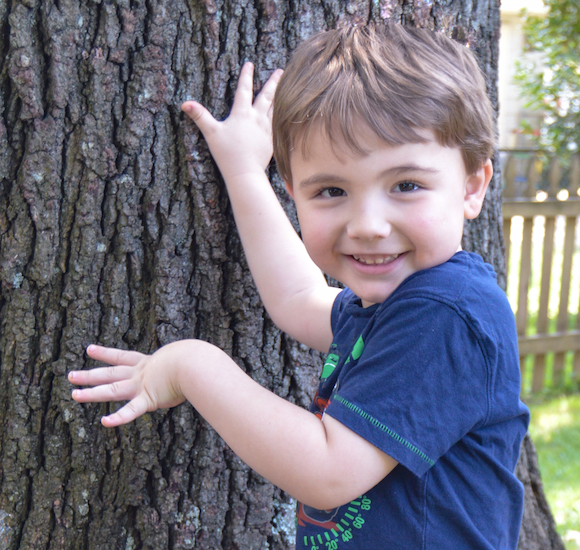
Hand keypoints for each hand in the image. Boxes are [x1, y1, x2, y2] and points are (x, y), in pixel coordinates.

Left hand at [68, 344, 185, 426]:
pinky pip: (131, 411)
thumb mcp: (183, 358)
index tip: (89, 349)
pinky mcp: (149, 399)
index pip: (122, 356)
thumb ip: (181, 365)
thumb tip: (192, 367)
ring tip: (73, 394)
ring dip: (91, 393)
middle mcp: (141, 374)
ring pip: (111, 390)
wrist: (195, 362)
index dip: (105, 353)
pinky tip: (104, 422)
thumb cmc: (195, 359)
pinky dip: (118, 418)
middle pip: (110, 374)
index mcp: (149, 363)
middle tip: (70, 375)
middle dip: (89, 375)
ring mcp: (142, 386)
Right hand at [181, 62, 282, 182]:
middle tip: (280, 71)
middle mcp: (257, 118)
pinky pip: (279, 124)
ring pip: (276, 108)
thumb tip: (184, 103)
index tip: (249, 64)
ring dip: (280, 96)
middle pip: (267, 96)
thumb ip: (200, 117)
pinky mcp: (272, 140)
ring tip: (287, 87)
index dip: (246, 76)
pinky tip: (288, 114)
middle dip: (273, 82)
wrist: (245, 172)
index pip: (244, 90)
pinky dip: (284, 115)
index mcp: (242, 114)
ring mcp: (267, 129)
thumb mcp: (211, 133)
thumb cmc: (227, 153)